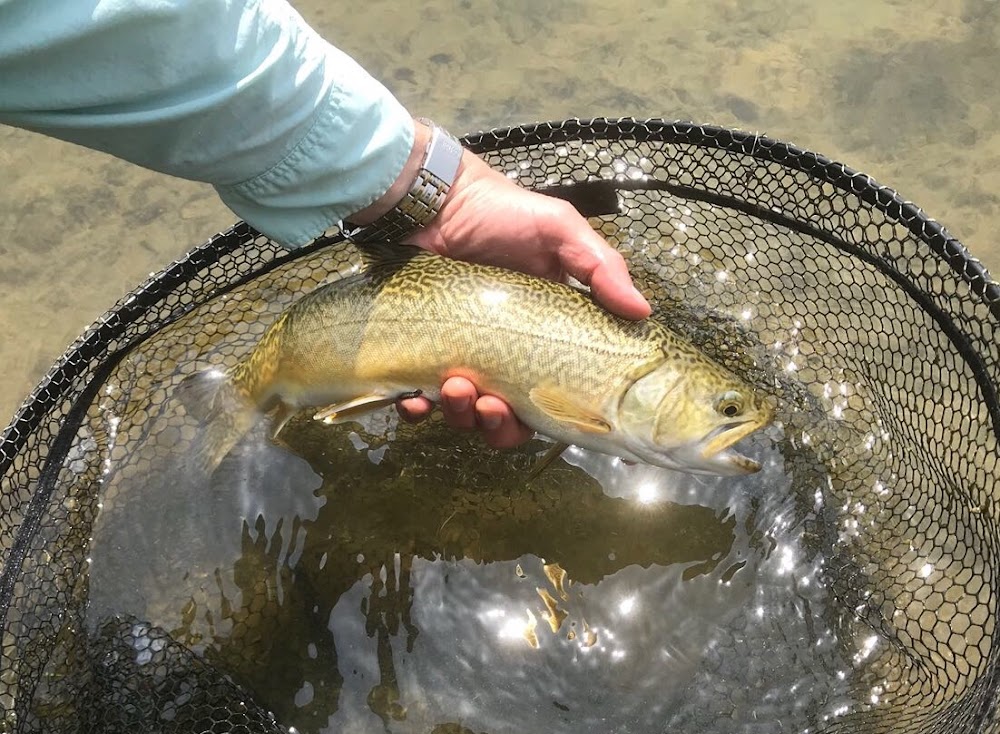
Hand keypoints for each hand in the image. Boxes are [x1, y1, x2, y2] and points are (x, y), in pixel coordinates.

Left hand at [351, 121, 651, 447]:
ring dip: (462, 416)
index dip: (552, 416)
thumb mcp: (559, 230)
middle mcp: (503, 354)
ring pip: (464, 414)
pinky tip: (416, 400)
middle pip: (508, 417)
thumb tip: (642, 312)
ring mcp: (459, 356)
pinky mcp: (419, 353)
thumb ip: (600, 267)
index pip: (553, 394)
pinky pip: (417, 400)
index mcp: (542, 337)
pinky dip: (417, 409)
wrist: (431, 199)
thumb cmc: (500, 213)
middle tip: (491, 404)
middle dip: (500, 424)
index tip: (547, 418)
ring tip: (455, 387)